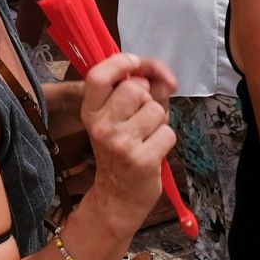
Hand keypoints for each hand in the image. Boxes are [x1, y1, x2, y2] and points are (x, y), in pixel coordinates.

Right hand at [80, 51, 178, 215]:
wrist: (117, 197)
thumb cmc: (120, 151)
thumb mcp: (116, 119)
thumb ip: (138, 92)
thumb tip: (166, 78)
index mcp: (91, 112)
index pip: (98, 76)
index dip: (119, 63)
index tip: (135, 63)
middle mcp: (102, 126)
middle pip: (135, 89)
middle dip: (147, 99)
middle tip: (141, 116)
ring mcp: (121, 143)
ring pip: (156, 110)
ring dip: (159, 121)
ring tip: (148, 135)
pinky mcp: (142, 159)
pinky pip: (168, 132)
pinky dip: (166, 139)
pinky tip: (154, 150)